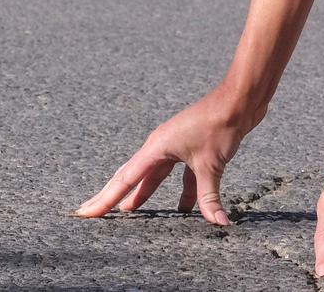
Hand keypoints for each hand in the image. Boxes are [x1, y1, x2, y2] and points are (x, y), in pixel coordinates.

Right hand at [74, 86, 255, 226]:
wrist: (240, 99)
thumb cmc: (220, 124)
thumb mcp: (211, 165)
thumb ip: (208, 198)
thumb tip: (218, 223)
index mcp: (157, 148)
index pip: (124, 180)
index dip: (104, 200)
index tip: (84, 212)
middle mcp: (161, 147)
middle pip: (131, 177)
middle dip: (113, 197)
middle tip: (92, 212)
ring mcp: (176, 147)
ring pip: (154, 177)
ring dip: (145, 195)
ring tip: (130, 213)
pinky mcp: (192, 149)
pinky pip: (179, 175)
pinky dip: (180, 192)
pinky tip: (184, 209)